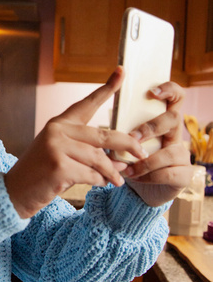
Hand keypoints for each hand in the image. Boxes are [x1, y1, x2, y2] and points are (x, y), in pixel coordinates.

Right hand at [4, 67, 147, 218]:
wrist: (15, 192)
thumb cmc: (41, 173)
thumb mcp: (62, 155)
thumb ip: (88, 152)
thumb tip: (120, 160)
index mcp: (59, 123)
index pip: (87, 103)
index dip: (107, 88)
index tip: (122, 71)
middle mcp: (57, 130)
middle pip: (103, 135)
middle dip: (127, 145)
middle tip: (142, 153)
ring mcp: (56, 147)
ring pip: (99, 158)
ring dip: (112, 172)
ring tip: (119, 180)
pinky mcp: (58, 166)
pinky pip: (91, 174)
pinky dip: (99, 181)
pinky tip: (100, 184)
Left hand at [122, 82, 192, 205]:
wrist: (139, 191)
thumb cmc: (130, 161)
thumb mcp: (124, 142)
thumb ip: (119, 130)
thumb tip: (97, 120)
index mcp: (162, 120)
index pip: (175, 96)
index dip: (168, 89)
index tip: (151, 92)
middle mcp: (175, 134)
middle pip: (174, 119)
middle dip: (151, 128)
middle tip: (132, 138)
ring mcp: (182, 154)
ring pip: (170, 152)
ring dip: (146, 161)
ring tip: (128, 168)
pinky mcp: (183, 174)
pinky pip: (168, 173)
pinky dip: (148, 176)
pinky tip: (135, 177)